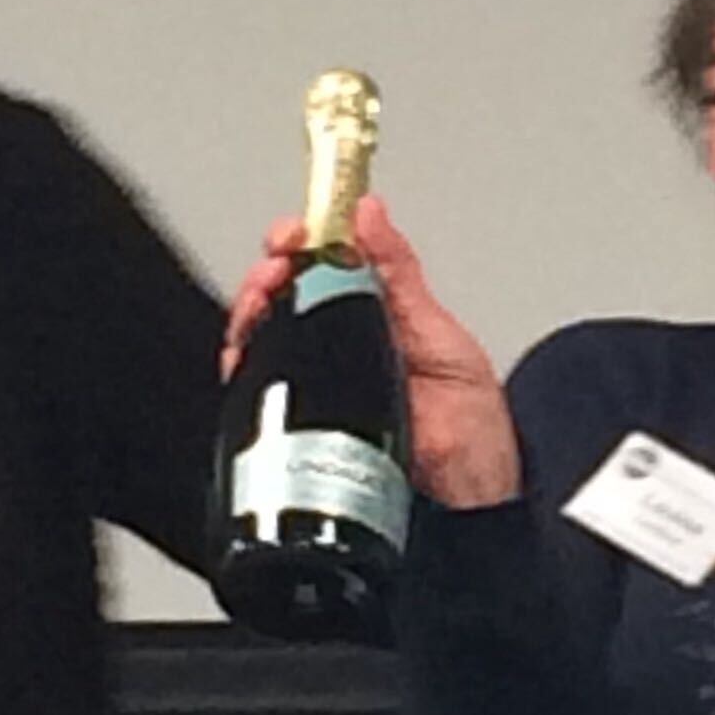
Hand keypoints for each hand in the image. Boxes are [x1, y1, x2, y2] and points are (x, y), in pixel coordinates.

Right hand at [222, 195, 521, 508]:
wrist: (472, 502)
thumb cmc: (471, 428)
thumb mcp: (441, 334)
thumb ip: (401, 273)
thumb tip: (369, 213)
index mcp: (377, 314)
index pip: (325, 263)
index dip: (302, 239)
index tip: (298, 231)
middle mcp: (343, 346)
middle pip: (283, 296)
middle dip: (268, 272)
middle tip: (277, 266)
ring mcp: (322, 385)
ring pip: (263, 337)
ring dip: (250, 312)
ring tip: (263, 301)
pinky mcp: (303, 425)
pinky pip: (259, 391)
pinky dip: (243, 368)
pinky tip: (249, 356)